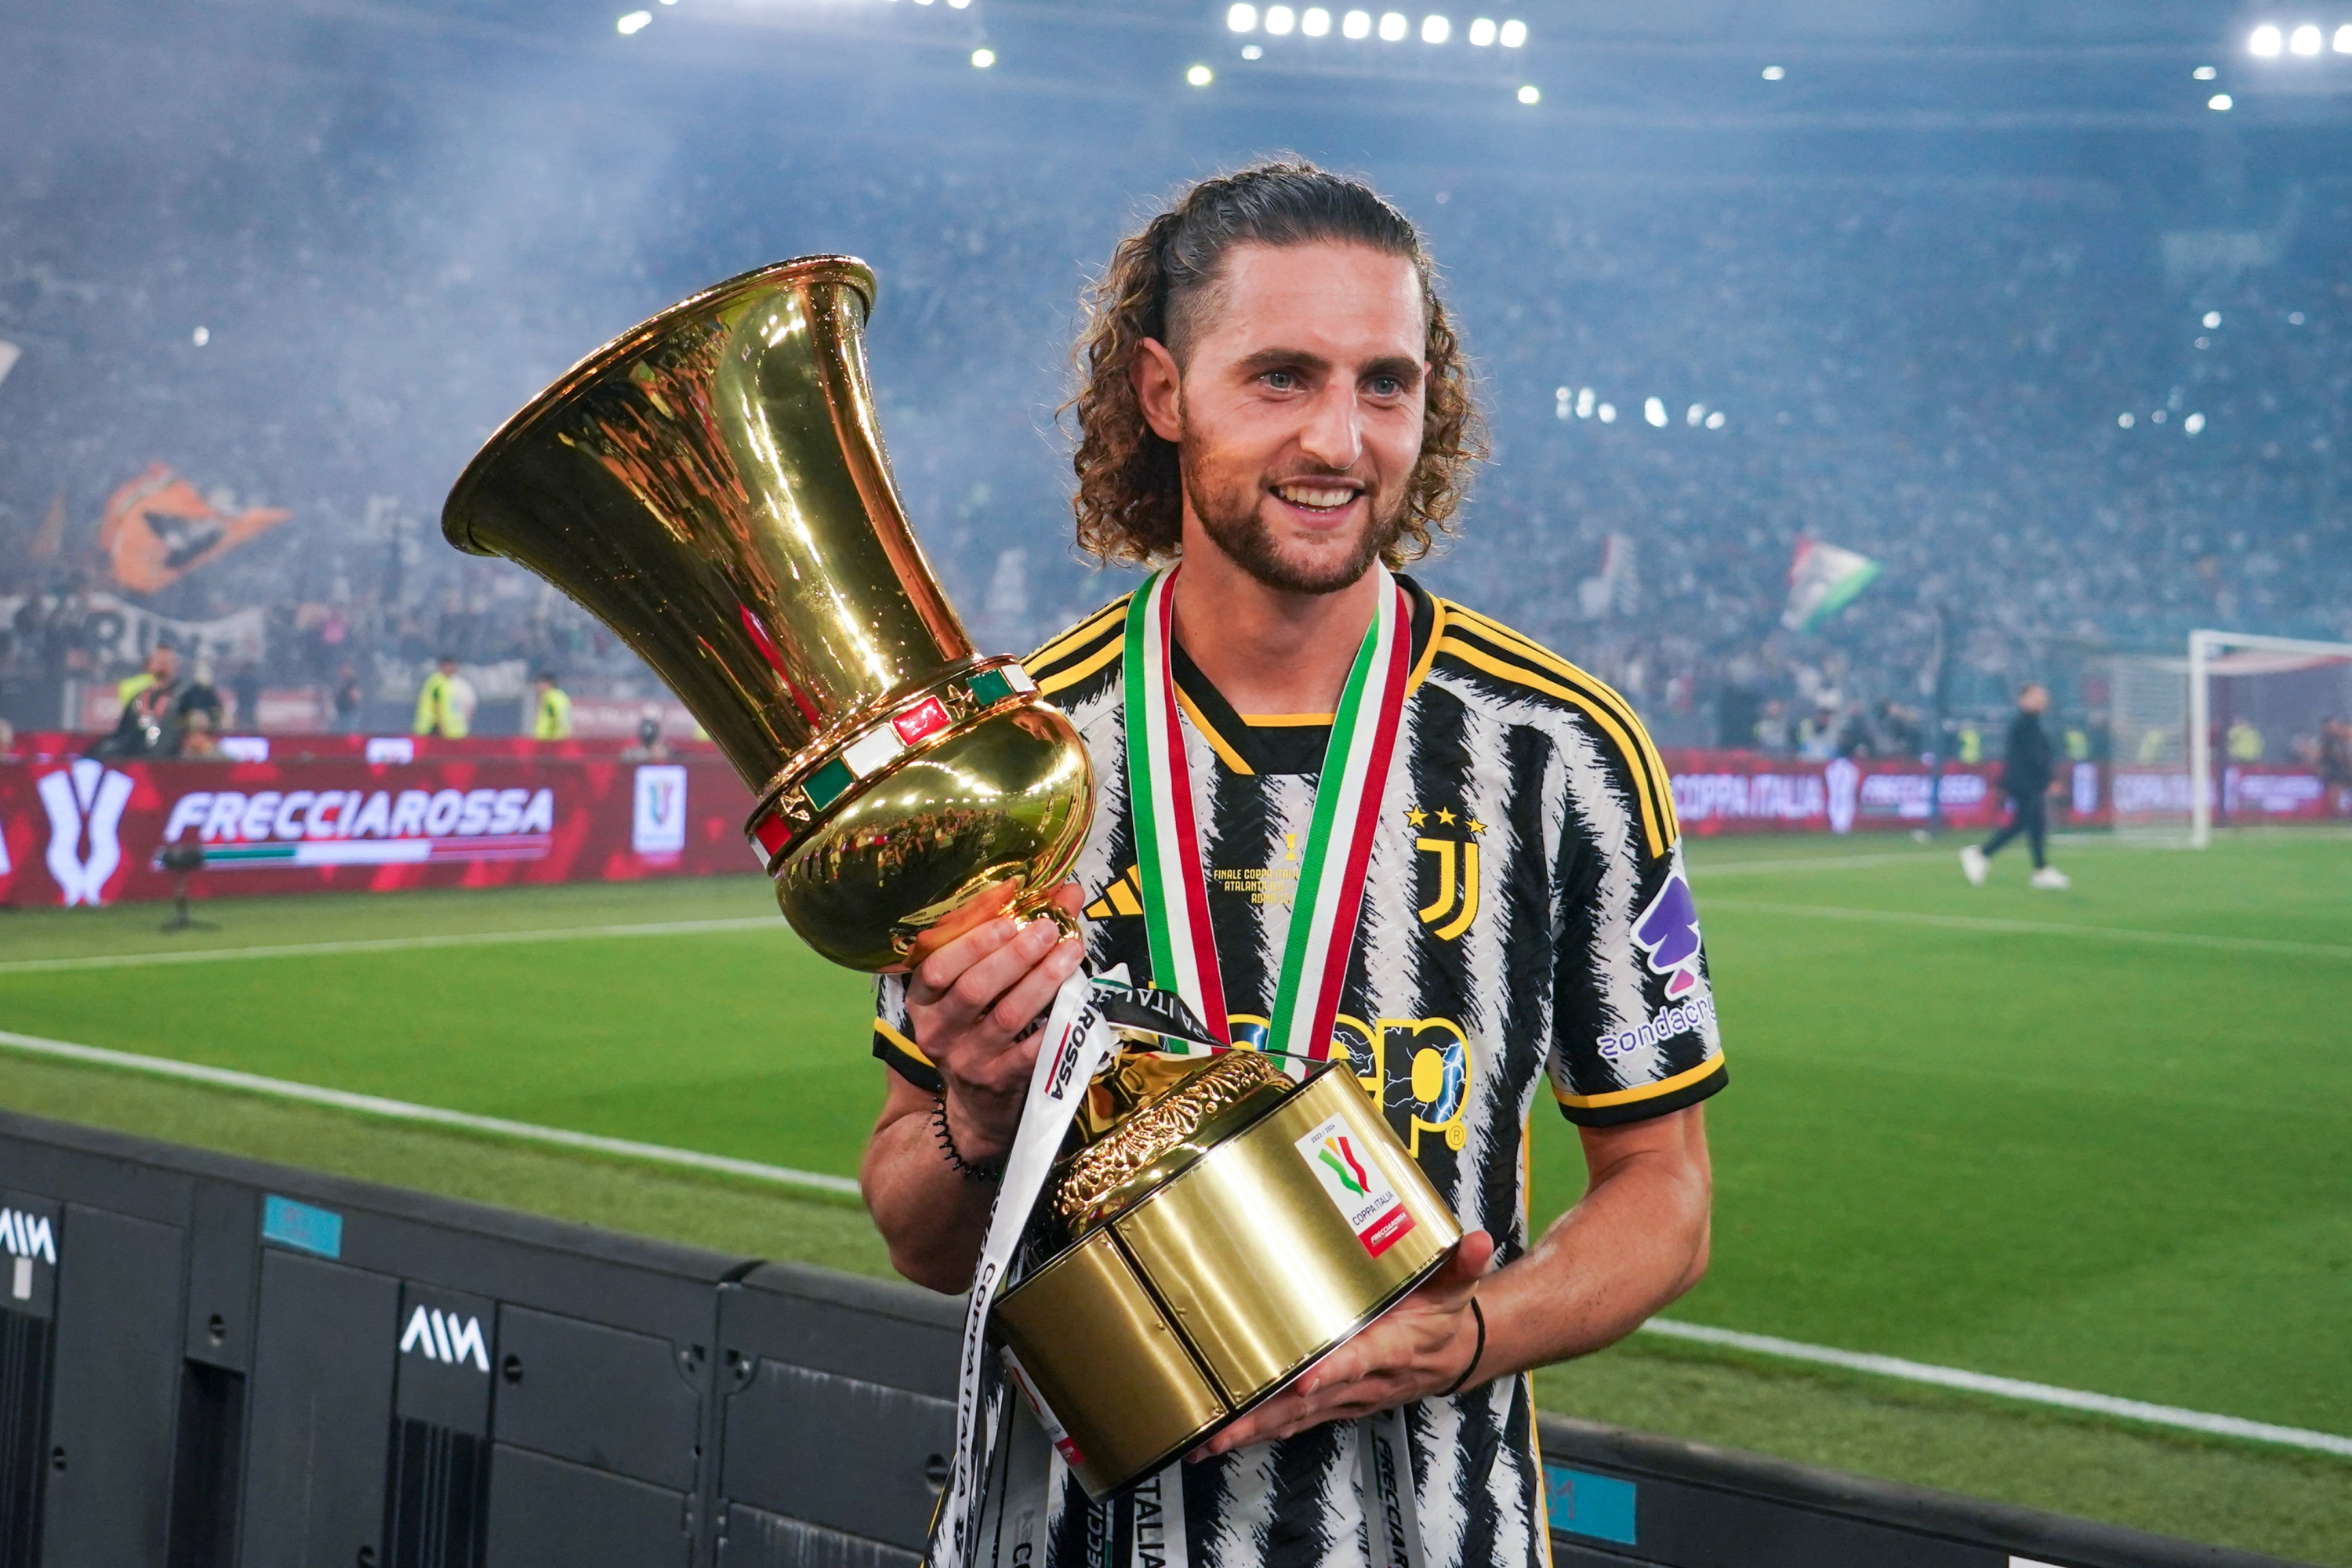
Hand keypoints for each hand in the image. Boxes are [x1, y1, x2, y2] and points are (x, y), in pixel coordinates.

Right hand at [903, 880, 1085, 1163]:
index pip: (937, 964)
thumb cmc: (979, 1028)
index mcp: (924, 1001)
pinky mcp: (1000, 1083)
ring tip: (1070, 951)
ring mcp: (968, 1061)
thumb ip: (1009, 938)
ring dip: (1041, 979)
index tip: (1009, 905)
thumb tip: (1064, 891)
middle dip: (1014, 953)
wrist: (978, 1107)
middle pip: (974, 987)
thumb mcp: (976, 986)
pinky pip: (1032, 1050)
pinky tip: (1075, 998)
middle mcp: (938, 1032)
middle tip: (1048, 927)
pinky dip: (1054, 1021)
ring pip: (1006, 1015)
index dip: (972, 932)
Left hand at [1197, 1229, 1496, 1456]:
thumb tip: (1476, 1242)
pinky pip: (1294, 1421)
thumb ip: (1462, 1264)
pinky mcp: (1334, 1404)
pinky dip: (1260, 1431)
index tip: (1303, 1380)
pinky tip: (1226, 1438)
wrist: (1453, 1355)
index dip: (1332, 1372)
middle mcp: (1364, 1380)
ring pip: (1296, 1418)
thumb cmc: (1444, 1315)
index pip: (1359, 1360)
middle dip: (1267, 1415)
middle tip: (1225, 1426)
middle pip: (1311, 1402)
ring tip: (1210, 1440)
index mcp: (1390, 1347)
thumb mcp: (1457, 1285)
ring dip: (1254, 1430)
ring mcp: (1347, 1397)